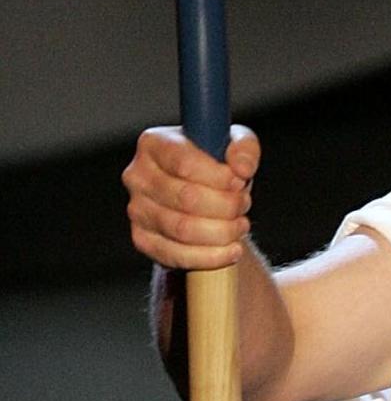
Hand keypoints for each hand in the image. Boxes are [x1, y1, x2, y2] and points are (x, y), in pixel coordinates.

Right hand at [123, 125, 259, 269]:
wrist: (204, 199)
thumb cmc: (217, 167)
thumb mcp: (235, 145)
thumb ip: (244, 147)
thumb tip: (241, 167)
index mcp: (154, 144)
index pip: (185, 163)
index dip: (219, 177)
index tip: (239, 182)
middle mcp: (138, 176)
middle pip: (187, 198)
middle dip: (226, 205)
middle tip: (243, 205)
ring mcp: (137, 210)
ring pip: (183, 229)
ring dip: (223, 231)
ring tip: (240, 225)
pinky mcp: (143, 240)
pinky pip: (177, 255)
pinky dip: (212, 256)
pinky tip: (232, 249)